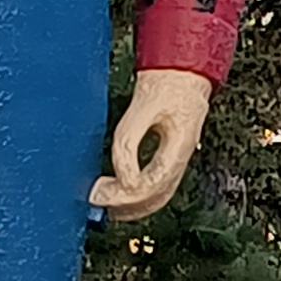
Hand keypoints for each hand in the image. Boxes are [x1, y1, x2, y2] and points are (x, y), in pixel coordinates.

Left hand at [92, 66, 214, 219]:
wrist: (183, 73)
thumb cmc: (166, 85)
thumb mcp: (142, 107)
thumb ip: (128, 141)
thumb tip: (120, 176)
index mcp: (178, 147)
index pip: (152, 185)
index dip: (123, 195)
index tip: (97, 193)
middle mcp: (181, 159)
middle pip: (156, 198)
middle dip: (125, 206)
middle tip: (96, 201)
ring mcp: (178, 161)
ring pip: (159, 198)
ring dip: (131, 207)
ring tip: (105, 204)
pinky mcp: (171, 159)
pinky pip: (158, 188)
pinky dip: (139, 199)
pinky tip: (119, 194)